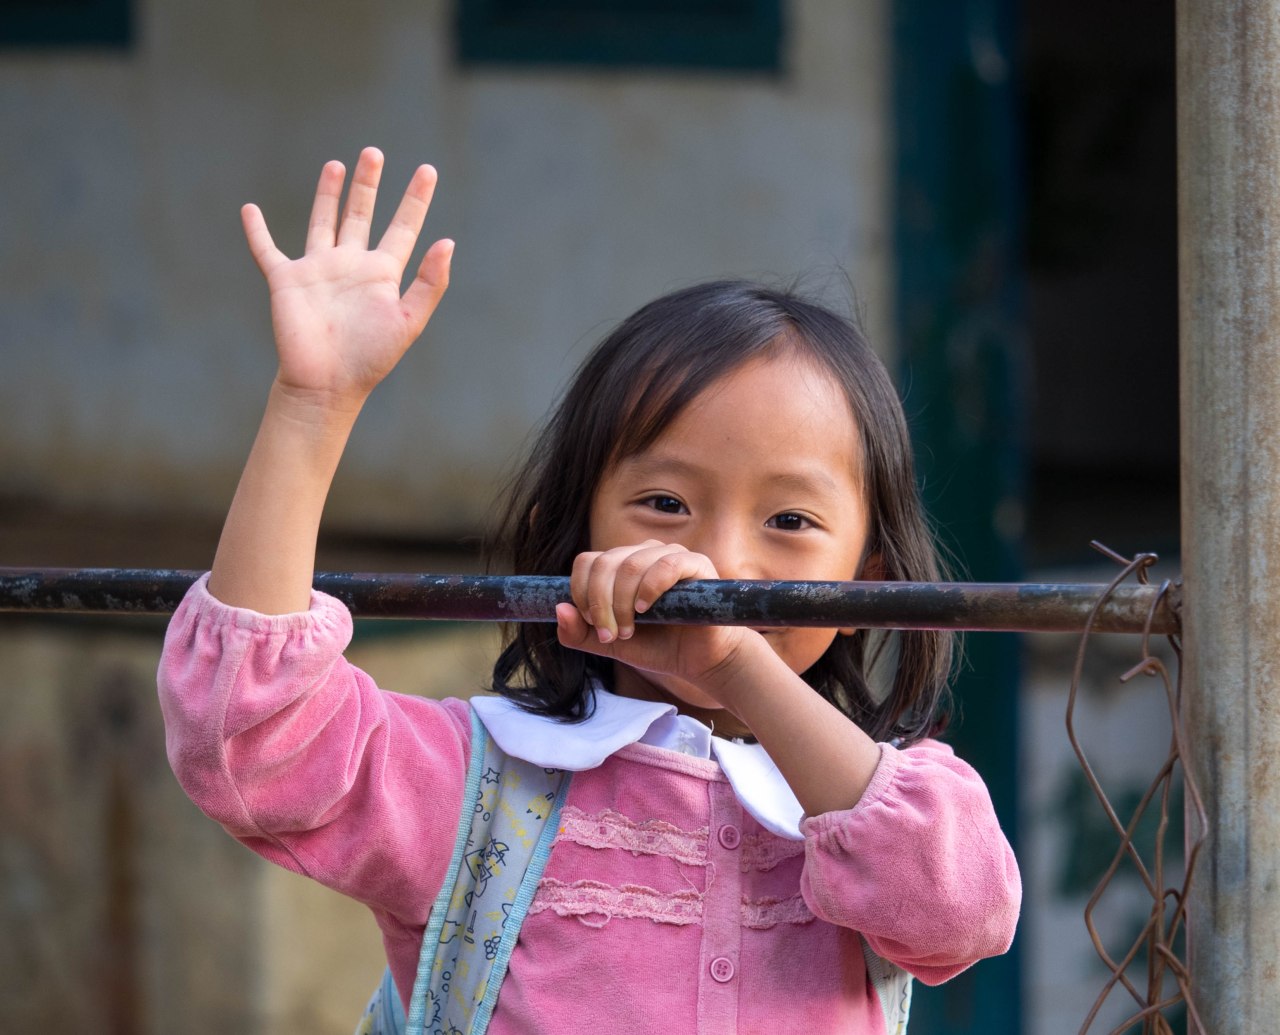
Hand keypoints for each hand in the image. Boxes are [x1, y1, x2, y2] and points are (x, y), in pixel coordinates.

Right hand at [241, 147, 452, 413]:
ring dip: (328, 194)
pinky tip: (250, 209)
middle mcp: (351, 265)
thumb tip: (448, 242)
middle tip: (374, 152)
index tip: (427, 170)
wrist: (327, 384)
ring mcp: (318, 270)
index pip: (403, 228)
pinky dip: (256, 230)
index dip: (415, 200)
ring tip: (336, 164)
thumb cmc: (371, 358)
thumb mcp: (408, 320)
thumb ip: (430, 283)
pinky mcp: (286, 280)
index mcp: (382, 274)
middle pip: (361, 214)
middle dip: (368, 184)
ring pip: (324, 222)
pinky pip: (267, 250)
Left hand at [556, 540, 756, 698]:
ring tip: (631, 630)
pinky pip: (666, 564)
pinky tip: (646, 610)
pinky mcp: (697, 564)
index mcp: (621, 565)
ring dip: (622, 602)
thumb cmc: (657, 647)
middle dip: (601, 603)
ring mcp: (670, 554)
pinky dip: (649, 588)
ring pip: (631, 563)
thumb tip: (559, 609)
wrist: (700, 660)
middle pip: (605, 562)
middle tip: (611, 634)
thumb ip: (580, 633)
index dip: (582, 592)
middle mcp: (643, 553)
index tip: (592, 624)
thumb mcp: (610, 644)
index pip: (588, 561)